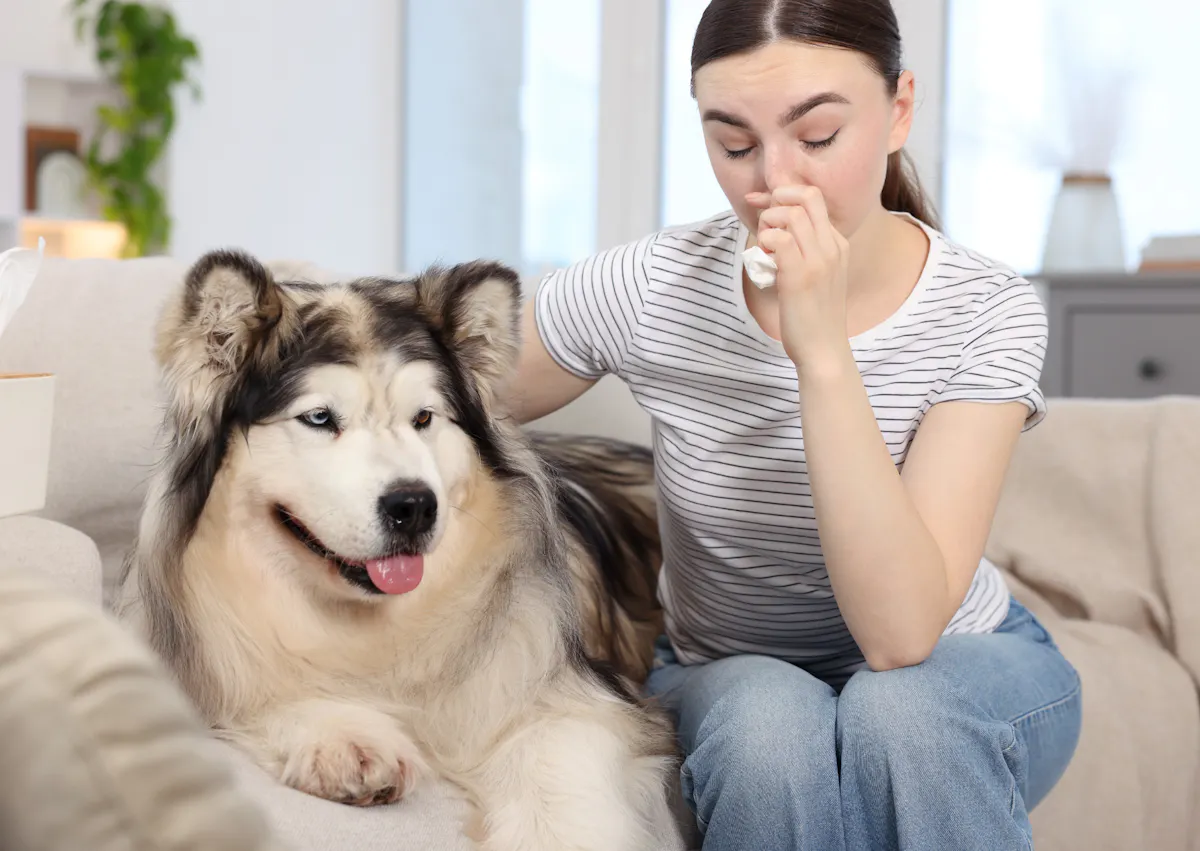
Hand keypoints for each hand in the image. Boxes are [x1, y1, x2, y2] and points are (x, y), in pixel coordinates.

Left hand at [747, 186, 850, 369]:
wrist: (824, 351)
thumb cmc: (814, 316)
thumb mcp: (819, 276)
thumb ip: (806, 252)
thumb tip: (775, 233)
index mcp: (838, 244)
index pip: (814, 199)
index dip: (784, 195)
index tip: (761, 205)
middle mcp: (833, 247)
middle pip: (806, 196)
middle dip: (776, 201)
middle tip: (764, 227)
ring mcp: (819, 260)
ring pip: (790, 214)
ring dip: (768, 224)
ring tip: (764, 247)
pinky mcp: (800, 276)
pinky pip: (778, 239)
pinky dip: (764, 244)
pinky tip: (764, 262)